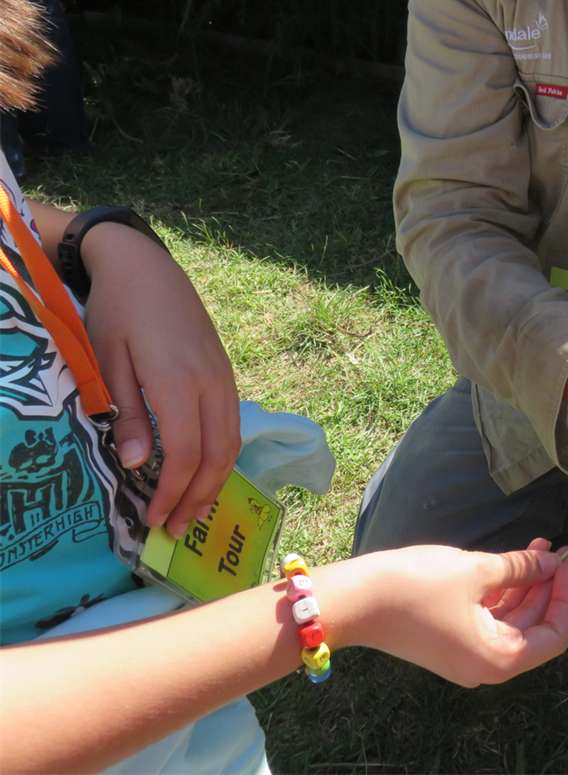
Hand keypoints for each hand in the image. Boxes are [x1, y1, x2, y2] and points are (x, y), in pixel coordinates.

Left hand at [80, 223, 240, 537]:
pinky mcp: (226, 374)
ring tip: (193, 511)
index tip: (153, 520)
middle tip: (176, 529)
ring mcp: (224, 378)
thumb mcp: (109, 360)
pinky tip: (204, 473)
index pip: (186, 455)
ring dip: (214, 483)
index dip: (172, 493)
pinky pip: (231, 426)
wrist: (147, 266)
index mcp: (180, 381)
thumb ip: (129, 413)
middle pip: (217, 456)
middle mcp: (212, 383)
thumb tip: (139, 464)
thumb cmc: (118, 311)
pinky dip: (221, 458)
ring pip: (231, 443)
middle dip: (198, 498)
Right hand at [356, 538, 567, 686]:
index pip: (555, 634)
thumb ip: (521, 568)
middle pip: (534, 627)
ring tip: (536, 545)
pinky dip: (502, 592)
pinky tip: (509, 561)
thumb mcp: (477, 571)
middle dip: (546, 585)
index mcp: (499, 659)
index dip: (566, 595)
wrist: (355, 599)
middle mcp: (486, 666)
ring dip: (525, 585)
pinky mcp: (450, 640)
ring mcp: (467, 655)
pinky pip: (488, 619)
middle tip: (554, 546)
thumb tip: (552, 562)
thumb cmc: (417, 586)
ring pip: (512, 621)